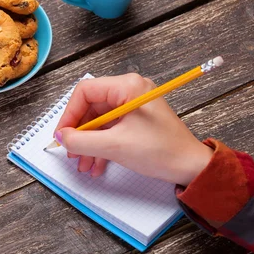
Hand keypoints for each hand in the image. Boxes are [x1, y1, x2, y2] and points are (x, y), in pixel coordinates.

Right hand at [54, 73, 213, 184]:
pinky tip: (96, 165)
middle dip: (80, 133)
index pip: (85, 92)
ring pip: (100, 121)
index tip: (62, 136)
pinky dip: (102, 146)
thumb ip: (82, 141)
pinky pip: (112, 129)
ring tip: (83, 165)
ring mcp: (134, 105)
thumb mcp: (115, 146)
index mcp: (127, 86)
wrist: (191, 167)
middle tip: (71, 153)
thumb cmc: (161, 151)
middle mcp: (130, 90)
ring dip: (89, 143)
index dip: (69, 114)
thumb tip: (62, 137)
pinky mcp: (138, 120)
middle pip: (91, 107)